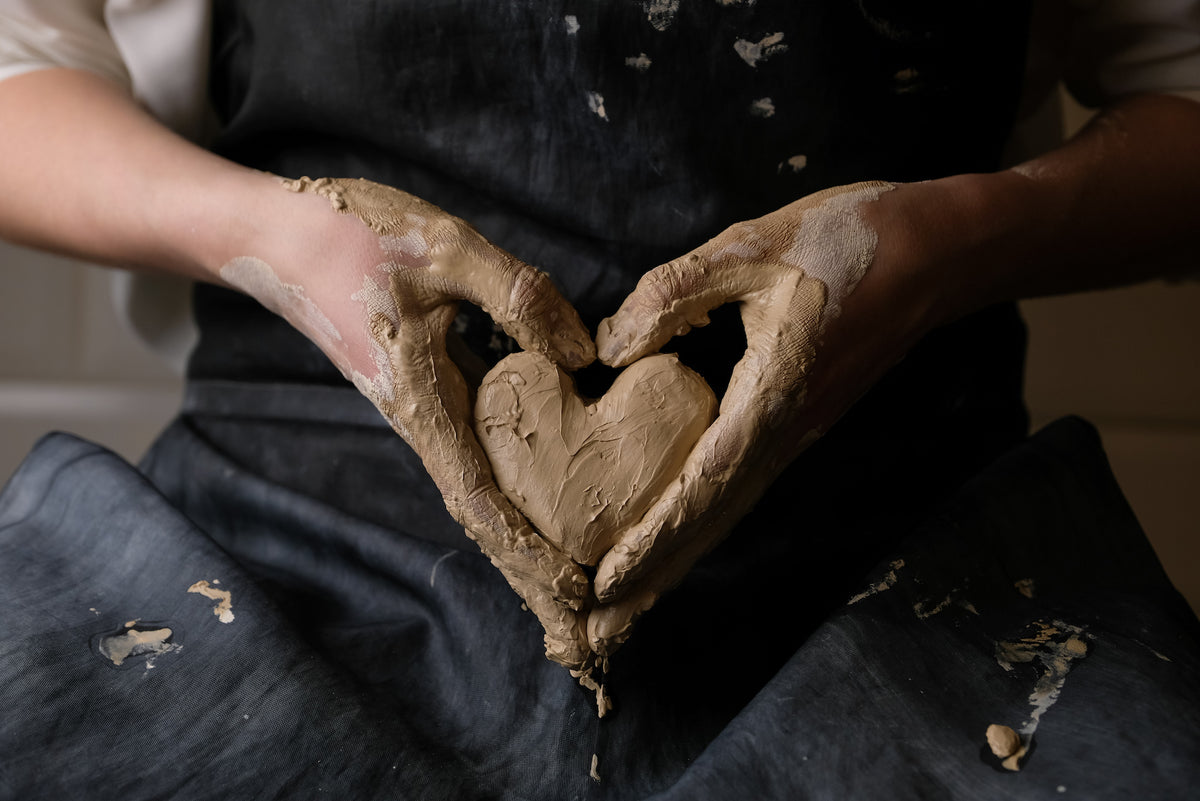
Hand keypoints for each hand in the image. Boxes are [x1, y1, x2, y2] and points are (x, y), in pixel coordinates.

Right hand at [219, 176, 596, 667]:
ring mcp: (421, 408)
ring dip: (521, 532)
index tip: (573, 590)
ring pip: (478, 486)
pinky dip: (506, 486)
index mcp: (422, 404)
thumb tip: (586, 353)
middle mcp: (422, 421)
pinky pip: (471, 451)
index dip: (527, 549)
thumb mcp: (443, 249)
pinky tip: (539, 492)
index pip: (479, 500)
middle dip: (529, 566)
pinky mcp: (422, 388)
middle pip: (481, 512)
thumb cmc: (351, 237)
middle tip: (586, 617)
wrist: (275, 235)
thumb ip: (518, 296)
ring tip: (572, 573)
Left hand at [585, 181, 944, 655]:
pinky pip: (744, 482)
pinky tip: (678, 530)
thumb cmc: (848, 242)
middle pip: (714, 519)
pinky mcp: (800, 418)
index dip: (652, 537)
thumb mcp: (751, 248)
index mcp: (771, 395)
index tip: (606, 582)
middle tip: (600, 629)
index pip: (702, 486)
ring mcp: (797, 430)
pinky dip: (704, 518)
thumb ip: (674, 293)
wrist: (936, 251)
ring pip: (729, 508)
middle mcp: (785, 430)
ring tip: (628, 598)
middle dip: (657, 574)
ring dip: (677, 555)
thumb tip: (609, 346)